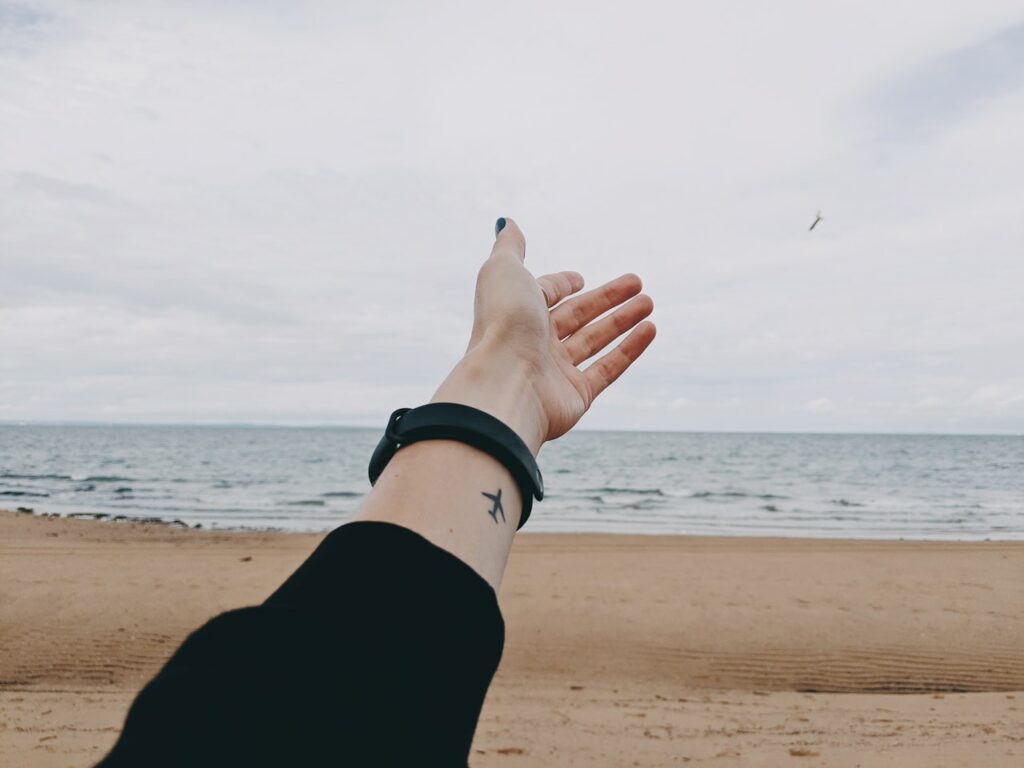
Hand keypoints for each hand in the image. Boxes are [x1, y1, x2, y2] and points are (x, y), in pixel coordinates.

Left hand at [432, 218, 655, 453]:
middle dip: (607, 297)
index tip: (579, 278)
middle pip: (576, 315)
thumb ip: (510, 247)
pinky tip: (650, 329)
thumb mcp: (504, 271)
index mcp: (516, 312)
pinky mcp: (576, 396)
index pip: (544, 295)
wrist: (505, 383)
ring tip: (649, 302)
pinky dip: (630, 349)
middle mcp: (533, 342)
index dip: (562, 284)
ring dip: (623, 320)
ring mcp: (555, 371)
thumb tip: (506, 222)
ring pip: (595, 340)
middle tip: (637, 282)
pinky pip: (608, 369)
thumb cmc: (502, 323)